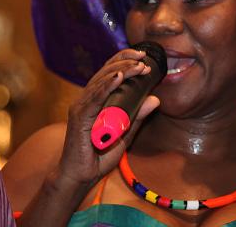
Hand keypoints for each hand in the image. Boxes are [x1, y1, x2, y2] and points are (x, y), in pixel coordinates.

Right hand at [56, 48, 159, 189]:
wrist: (81, 176)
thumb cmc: (99, 156)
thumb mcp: (125, 134)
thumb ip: (138, 117)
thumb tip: (156, 99)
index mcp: (96, 100)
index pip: (108, 73)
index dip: (124, 61)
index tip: (143, 58)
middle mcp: (87, 100)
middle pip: (105, 73)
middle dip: (125, 63)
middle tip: (143, 61)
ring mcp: (81, 108)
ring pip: (101, 82)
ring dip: (120, 72)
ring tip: (137, 67)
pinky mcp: (79, 119)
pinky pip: (94, 99)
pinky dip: (106, 87)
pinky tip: (117, 79)